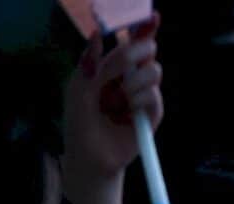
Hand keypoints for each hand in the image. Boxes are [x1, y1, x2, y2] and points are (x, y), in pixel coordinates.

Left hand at [61, 12, 162, 203]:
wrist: (90, 156)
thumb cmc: (80, 122)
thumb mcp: (78, 89)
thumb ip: (90, 62)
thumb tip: (98, 34)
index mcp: (113, 67)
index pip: (133, 41)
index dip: (143, 27)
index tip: (151, 17)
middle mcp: (132, 78)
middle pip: (148, 50)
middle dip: (137, 52)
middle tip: (125, 64)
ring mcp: (144, 95)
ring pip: (154, 71)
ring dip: (134, 81)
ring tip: (120, 98)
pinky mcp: (153, 114)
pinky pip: (154, 96)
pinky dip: (139, 99)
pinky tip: (127, 110)